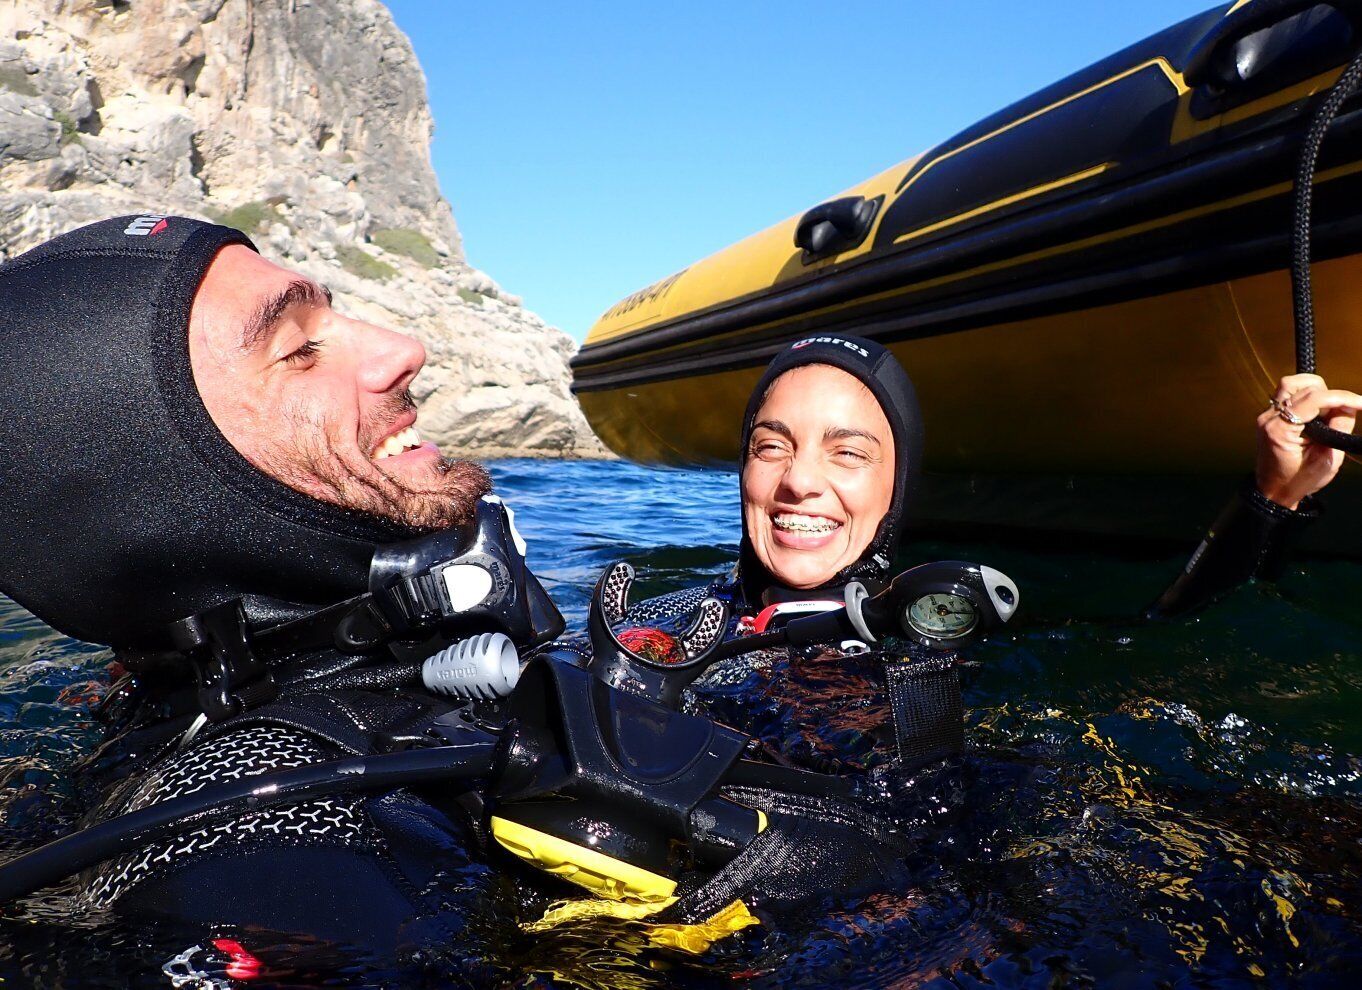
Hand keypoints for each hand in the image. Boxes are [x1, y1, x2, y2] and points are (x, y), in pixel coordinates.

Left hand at [1256, 374, 1361, 508]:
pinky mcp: (1270, 416)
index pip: (1313, 399)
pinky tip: (1318, 412)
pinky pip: (1289, 395)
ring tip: (1329, 410)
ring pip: (1291, 384)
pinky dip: (1307, 396)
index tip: (1361, 403)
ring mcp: (1266, 415)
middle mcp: (1268, 418)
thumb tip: (1348, 406)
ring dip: (1316, 390)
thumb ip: (1339, 428)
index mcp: (1280, 430)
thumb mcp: (1327, 459)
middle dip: (1329, 393)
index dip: (1341, 397)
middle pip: (1301, 386)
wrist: (1273, 491)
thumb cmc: (1298, 480)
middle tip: (1343, 410)